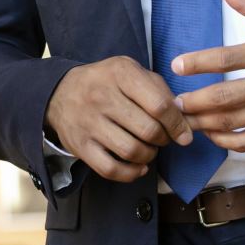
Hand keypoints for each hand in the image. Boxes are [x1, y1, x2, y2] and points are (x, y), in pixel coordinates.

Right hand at [45, 55, 192, 181]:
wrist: (61, 92)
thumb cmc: (106, 82)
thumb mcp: (131, 71)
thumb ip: (158, 89)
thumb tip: (182, 120)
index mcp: (121, 73)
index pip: (159, 105)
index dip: (177, 124)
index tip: (184, 134)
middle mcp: (102, 96)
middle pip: (148, 130)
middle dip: (163, 140)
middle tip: (163, 139)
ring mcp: (89, 122)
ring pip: (131, 151)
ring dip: (149, 156)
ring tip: (149, 149)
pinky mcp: (80, 145)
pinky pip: (111, 169)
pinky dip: (131, 173)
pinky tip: (138, 166)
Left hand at [172, 0, 244, 152]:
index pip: (231, 57)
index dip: (200, 62)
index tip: (177, 65)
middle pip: (227, 97)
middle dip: (195, 101)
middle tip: (172, 101)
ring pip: (234, 123)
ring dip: (203, 122)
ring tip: (181, 117)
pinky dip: (225, 141)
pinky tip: (210, 132)